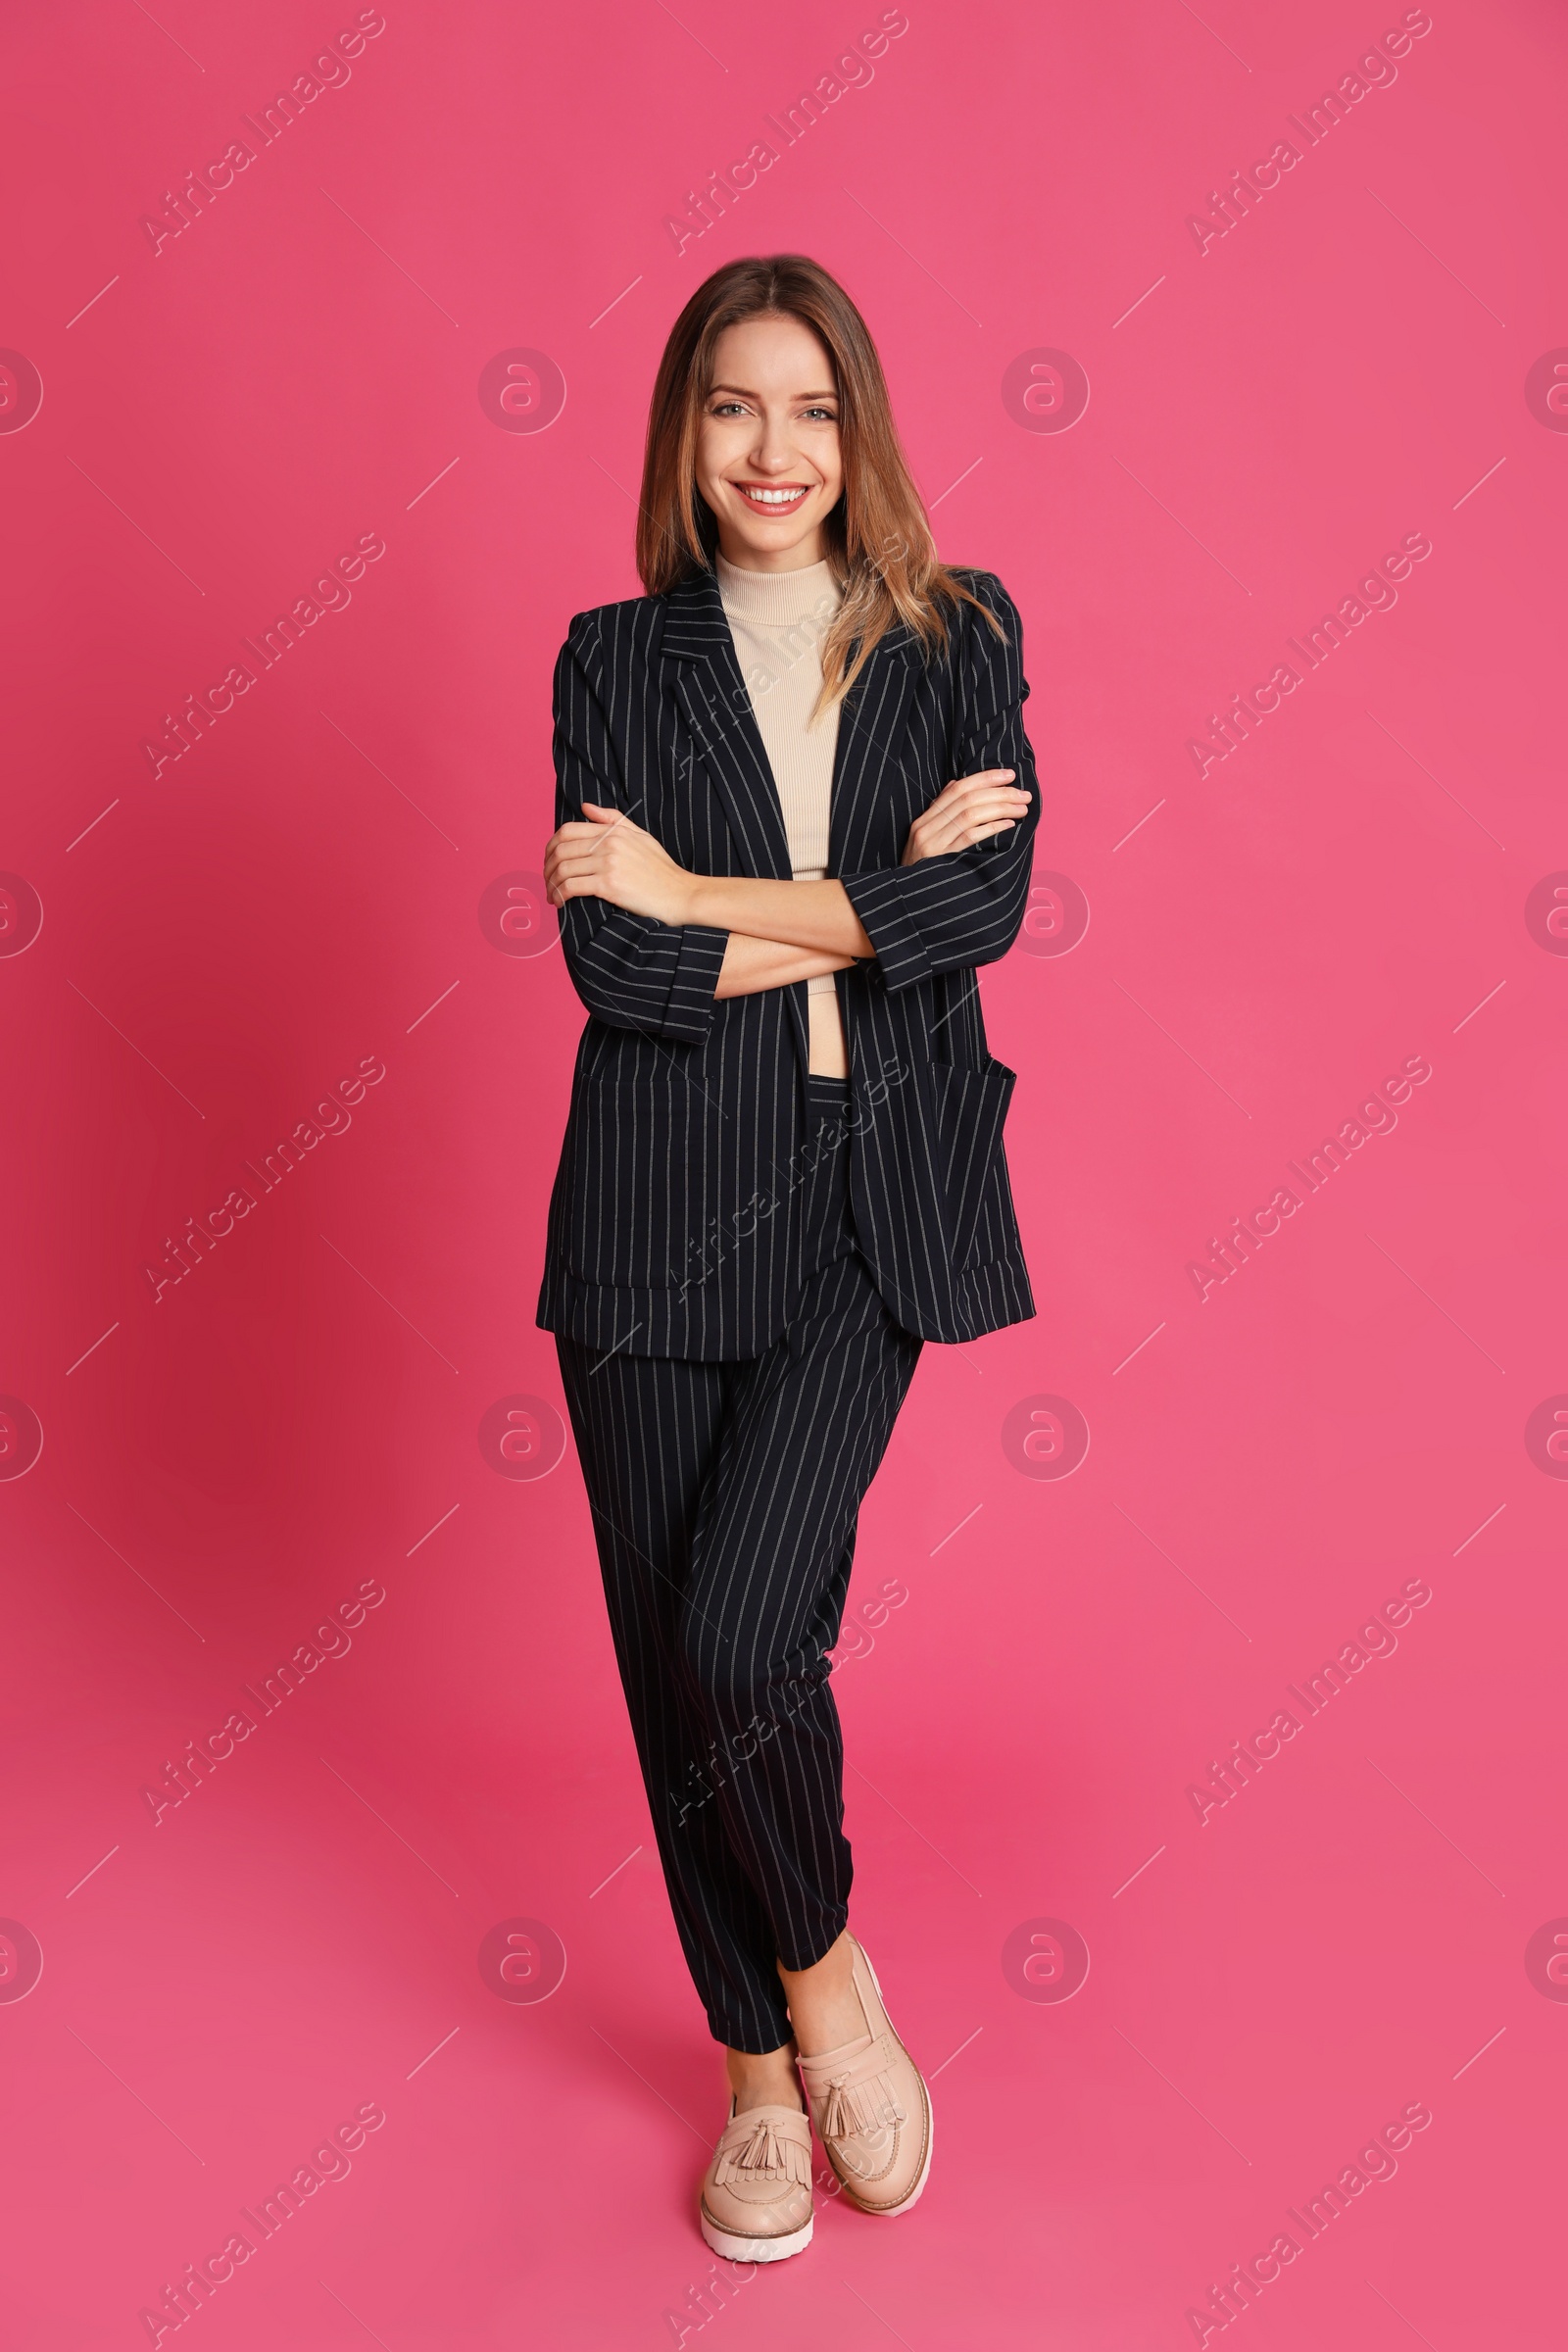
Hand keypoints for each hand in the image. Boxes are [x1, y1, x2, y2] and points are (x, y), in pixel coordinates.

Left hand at [544, 802, 695, 924]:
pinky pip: (572, 887)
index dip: (550, 847)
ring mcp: (609, 863)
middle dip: (547, 868)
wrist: (681, 894)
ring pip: (563, 870)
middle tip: (547, 882)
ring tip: (551, 895)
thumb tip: (585, 806)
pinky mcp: (609, 885)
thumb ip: (612, 820)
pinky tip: (560, 903)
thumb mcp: (641, 836)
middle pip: (561, 850)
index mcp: (614, 831)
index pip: (567, 831)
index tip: (549, 862)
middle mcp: (609, 844)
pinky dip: (560, 895)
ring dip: (551, 884)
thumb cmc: (662, 870)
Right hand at [901, 768, 1030, 864]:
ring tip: (1022, 808)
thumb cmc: (922, 870)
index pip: (957, 788)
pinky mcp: (943, 860)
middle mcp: (926, 828)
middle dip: (1000, 793)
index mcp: (924, 820)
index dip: (985, 778)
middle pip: (967, 799)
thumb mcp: (926, 838)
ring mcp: (934, 844)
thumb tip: (956, 784)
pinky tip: (1009, 824)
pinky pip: (970, 837)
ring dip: (1001, 808)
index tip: (1009, 775)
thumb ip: (940, 812)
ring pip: (971, 815)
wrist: (909, 901)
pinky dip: (992, 827)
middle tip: (1024, 794)